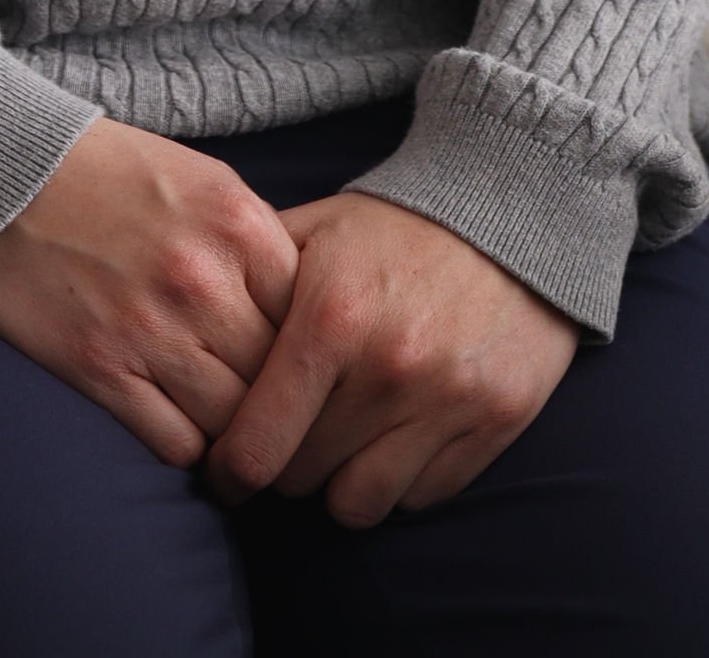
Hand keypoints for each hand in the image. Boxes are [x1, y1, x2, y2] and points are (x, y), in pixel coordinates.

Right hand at [0, 115, 301, 467]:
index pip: (311, 318)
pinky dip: (187, 445)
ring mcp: (151, 329)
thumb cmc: (106, 172)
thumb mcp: (202, 180)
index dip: (309, 348)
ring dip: (236, 431)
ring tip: (231, 428)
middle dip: (280, 398)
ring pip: (234, 422)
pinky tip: (180, 425)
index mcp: (237, 224)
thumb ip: (254, 244)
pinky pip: (176, 445)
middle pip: (279, 377)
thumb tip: (298, 312)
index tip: (299, 363)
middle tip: (273, 409)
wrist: (3, 172)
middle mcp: (203, 280)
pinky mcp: (100, 370)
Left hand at [199, 189, 578, 527]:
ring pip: (360, 504)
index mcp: (330, 319)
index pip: (255, 446)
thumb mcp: (318, 230)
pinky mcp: (495, 421)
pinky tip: (393, 437)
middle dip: (284, 464)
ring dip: (340, 482)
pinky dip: (399, 480)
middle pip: (301, 479)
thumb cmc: (400, 221)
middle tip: (287, 441)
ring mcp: (446, 401)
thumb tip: (192, 329)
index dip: (227, 472)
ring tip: (340, 445)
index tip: (223, 471)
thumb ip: (253, 280)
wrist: (515, 205)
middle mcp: (387, 370)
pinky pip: (422, 498)